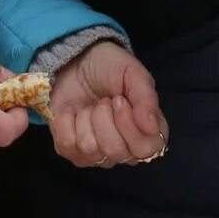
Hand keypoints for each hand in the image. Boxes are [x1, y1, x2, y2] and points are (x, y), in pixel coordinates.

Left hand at [48, 41, 165, 168]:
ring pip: (90, 149)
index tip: (119, 100)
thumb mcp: (132, 72)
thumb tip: (151, 128)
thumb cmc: (108, 68)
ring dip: (86, 118)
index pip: (145, 149)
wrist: (75, 62)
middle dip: (104, 116)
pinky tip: (73, 112)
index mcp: (146, 132)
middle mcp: (125, 150)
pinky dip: (67, 121)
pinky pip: (68, 145)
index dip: (130, 126)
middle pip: (115, 150)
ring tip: (90, 105)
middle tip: (104, 100)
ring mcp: (98, 154)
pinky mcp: (73, 152)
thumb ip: (146, 98)